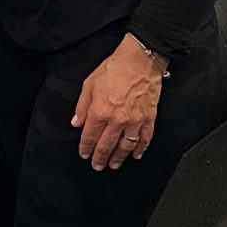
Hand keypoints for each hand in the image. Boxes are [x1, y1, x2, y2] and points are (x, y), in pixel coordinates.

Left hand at [71, 34, 166, 171]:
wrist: (140, 60)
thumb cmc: (114, 69)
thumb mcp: (89, 84)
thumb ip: (82, 106)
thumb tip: (76, 123)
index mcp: (100, 111)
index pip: (90, 136)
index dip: (86, 147)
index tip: (84, 154)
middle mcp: (117, 120)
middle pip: (107, 145)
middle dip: (100, 158)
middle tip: (97, 165)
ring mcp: (135, 120)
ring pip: (126, 146)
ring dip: (119, 158)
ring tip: (114, 165)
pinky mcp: (149, 118)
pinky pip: (145, 138)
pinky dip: (140, 149)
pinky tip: (136, 155)